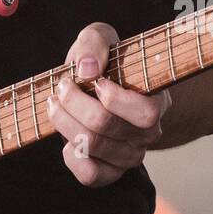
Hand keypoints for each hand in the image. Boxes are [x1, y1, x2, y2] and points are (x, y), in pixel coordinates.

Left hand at [47, 22, 171, 187]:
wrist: (97, 86)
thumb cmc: (104, 61)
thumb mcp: (100, 38)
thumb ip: (95, 43)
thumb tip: (87, 69)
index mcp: (156, 101)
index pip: (146, 113)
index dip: (113, 98)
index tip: (94, 79)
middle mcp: (148, 133)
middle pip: (107, 126)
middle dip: (74, 102)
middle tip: (63, 86)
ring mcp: (130, 155)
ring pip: (93, 146)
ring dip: (64, 121)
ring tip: (55, 103)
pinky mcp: (110, 173)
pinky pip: (90, 175)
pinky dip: (71, 156)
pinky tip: (67, 138)